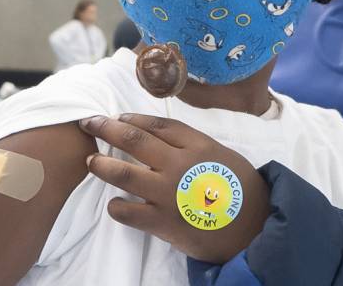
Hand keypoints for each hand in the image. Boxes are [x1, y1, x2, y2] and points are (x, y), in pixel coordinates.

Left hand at [78, 114, 269, 263]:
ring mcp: (168, 193)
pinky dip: (117, 207)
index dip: (134, 119)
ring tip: (91, 160)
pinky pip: (128, 212)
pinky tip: (114, 204)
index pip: (158, 125)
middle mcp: (180, 164)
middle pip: (134, 140)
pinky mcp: (163, 222)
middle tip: (89, 123)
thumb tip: (161, 139)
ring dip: (102, 165)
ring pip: (124, 173)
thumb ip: (193, 146)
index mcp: (197, 145)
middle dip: (107, 128)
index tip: (119, 117)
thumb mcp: (221, 155)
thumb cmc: (239, 188)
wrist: (253, 226)